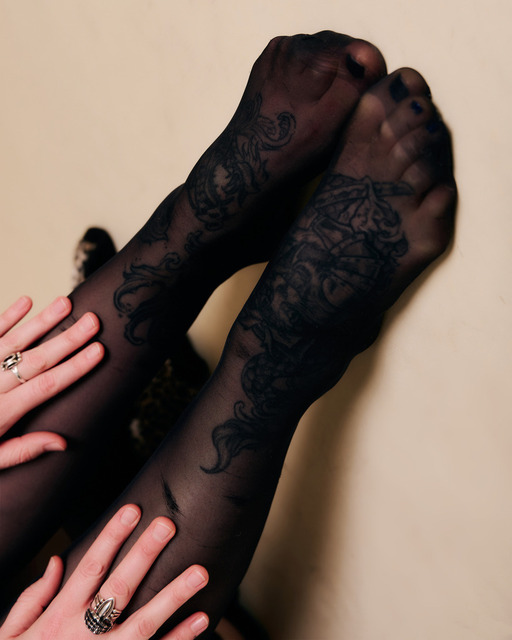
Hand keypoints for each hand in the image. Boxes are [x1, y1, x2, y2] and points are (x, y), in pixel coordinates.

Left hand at [0, 295, 103, 467]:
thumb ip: (23, 449)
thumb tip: (61, 442)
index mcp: (1, 414)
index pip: (45, 387)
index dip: (75, 368)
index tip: (98, 352)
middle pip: (36, 360)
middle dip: (67, 340)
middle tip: (92, 322)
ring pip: (14, 342)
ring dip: (41, 322)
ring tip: (65, 303)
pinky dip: (6, 318)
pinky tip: (25, 301)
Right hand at [0, 505, 208, 638]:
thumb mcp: (12, 635)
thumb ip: (34, 598)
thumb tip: (56, 561)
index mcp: (60, 616)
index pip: (91, 567)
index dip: (112, 537)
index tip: (133, 510)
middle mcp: (84, 633)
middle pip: (120, 587)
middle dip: (145, 554)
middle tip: (168, 525)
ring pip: (144, 623)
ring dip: (174, 596)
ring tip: (199, 572)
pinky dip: (179, 638)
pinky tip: (202, 618)